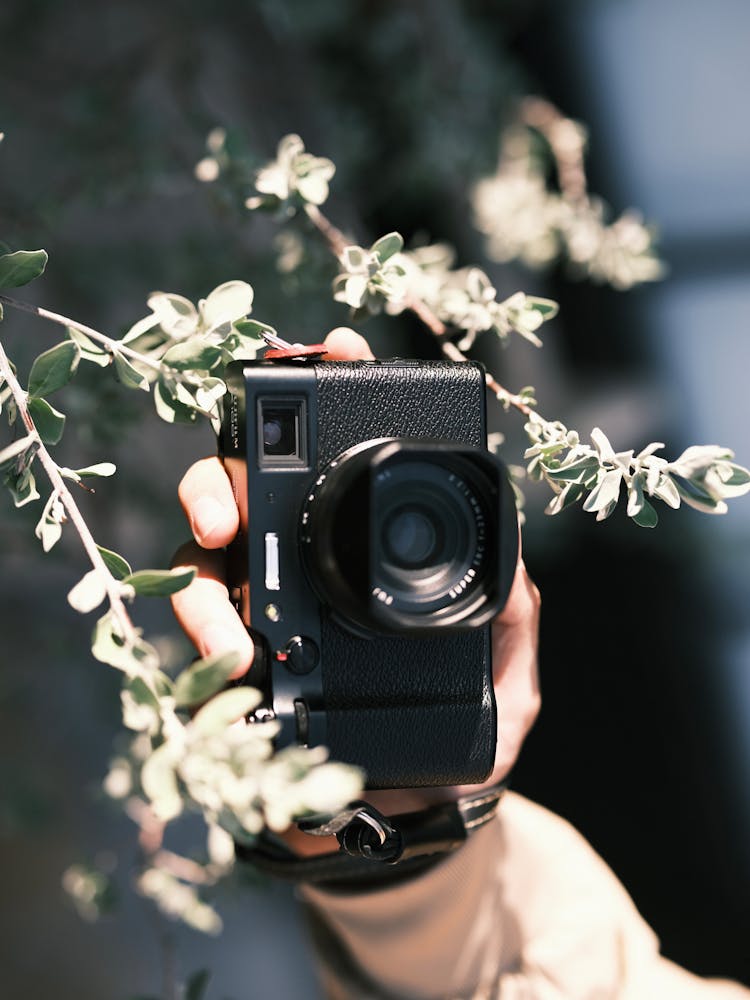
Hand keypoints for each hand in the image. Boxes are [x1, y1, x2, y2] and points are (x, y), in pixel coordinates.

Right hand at [171, 328, 540, 850]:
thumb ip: (510, 620)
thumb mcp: (505, 678)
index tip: (337, 349)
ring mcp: (261, 611)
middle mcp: (301, 568)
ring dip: (200, 564)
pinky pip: (197, 634)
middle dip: (227, 477)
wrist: (410, 821)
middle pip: (245, 492)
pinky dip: (200, 634)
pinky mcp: (231, 667)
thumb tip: (513, 567)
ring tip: (228, 606)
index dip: (332, 398)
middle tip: (232, 503)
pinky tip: (227, 657)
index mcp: (362, 553)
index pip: (341, 465)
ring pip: (202, 558)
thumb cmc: (458, 738)